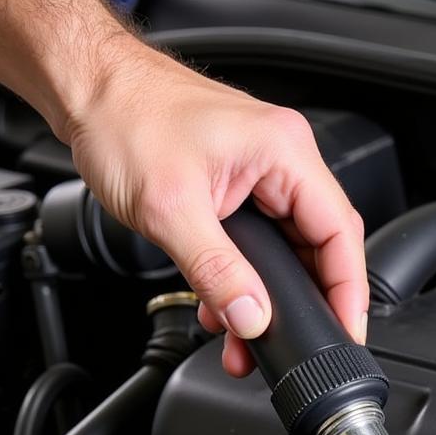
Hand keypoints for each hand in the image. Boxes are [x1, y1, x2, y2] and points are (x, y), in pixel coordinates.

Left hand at [65, 41, 367, 376]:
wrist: (87, 88)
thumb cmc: (124, 117)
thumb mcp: (171, 209)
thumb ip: (216, 271)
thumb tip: (252, 316)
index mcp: (284, 151)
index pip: (340, 231)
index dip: (348, 288)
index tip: (346, 328)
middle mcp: (281, 159)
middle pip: (319, 245)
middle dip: (306, 302)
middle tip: (300, 346)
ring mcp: (260, 172)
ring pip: (286, 250)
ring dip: (270, 298)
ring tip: (248, 340)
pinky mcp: (236, 186)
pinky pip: (257, 243)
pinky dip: (244, 280)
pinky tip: (224, 307)